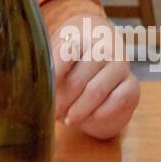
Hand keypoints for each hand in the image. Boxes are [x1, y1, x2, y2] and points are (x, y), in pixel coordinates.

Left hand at [50, 13, 140, 139]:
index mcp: (81, 40)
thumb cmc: (75, 76)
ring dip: (80, 109)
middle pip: (79, 77)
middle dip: (64, 100)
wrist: (107, 84)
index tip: (42, 95)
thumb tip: (28, 92)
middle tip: (54, 114)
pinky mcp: (133, 85)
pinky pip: (118, 98)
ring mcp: (121, 65)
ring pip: (97, 89)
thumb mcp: (61, 71)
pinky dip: (102, 111)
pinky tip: (91, 118)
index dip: (53, 78)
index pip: (65, 54)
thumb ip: (48, 74)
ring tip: (68, 121)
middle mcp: (103, 49)